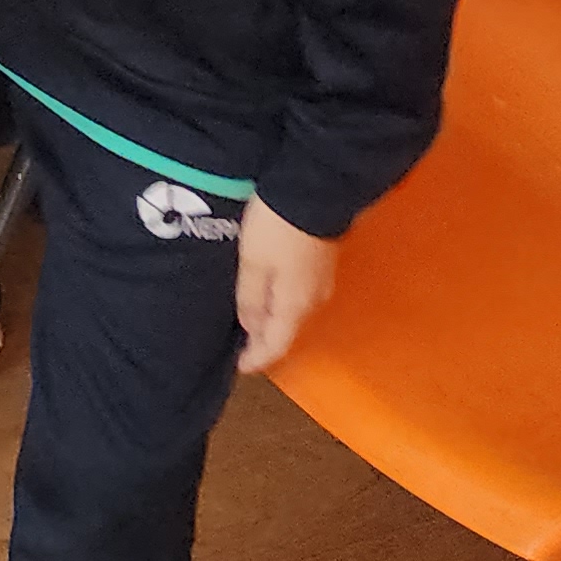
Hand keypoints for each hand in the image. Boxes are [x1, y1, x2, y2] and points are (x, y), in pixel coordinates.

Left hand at [235, 202, 340, 373]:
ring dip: (272, 322)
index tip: (239, 368)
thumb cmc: (276, 229)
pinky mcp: (321, 265)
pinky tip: (266, 296)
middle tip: (240, 347)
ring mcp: (321, 282)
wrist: (314, 192)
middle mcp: (314, 300)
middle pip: (287, 331)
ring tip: (248, 323)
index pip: (276, 344)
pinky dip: (280, 303)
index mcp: (296, 305)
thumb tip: (252, 329)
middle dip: (264, 342)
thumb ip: (251, 299)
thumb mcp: (253, 263)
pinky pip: (298, 296)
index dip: (258, 359)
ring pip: (293, 313)